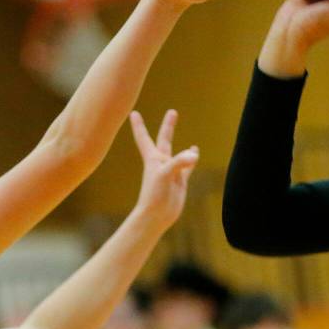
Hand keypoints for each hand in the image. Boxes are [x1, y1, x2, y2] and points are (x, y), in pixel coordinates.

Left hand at [129, 109, 197, 231]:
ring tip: (190, 141)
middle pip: (164, 139)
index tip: (134, 113)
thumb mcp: (165, 174)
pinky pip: (188, 166)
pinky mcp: (180, 181)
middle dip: (168, 126)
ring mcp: (171, 171)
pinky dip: (192, 158)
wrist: (156, 216)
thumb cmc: (154, 195)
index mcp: (152, 158)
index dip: (139, 125)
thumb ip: (179, 162)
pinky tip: (195, 151)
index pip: (144, 137)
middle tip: (172, 112)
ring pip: (178, 154)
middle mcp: (161, 162)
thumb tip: (194, 153)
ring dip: (182, 146)